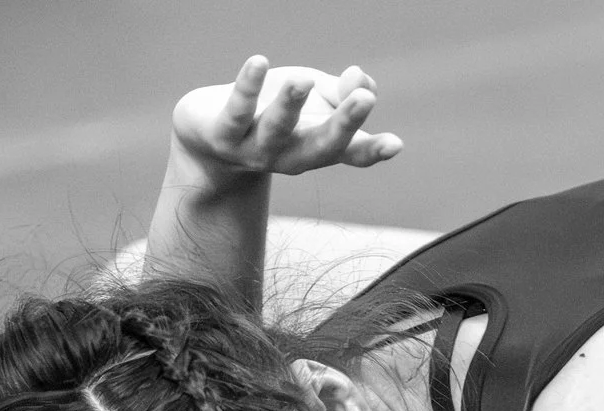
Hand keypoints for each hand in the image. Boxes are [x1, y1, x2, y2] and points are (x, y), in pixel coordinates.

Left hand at [171, 56, 402, 179]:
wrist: (208, 133)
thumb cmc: (270, 111)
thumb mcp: (313, 98)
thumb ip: (342, 91)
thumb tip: (361, 80)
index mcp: (318, 148)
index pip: (352, 153)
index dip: (373, 150)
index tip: (395, 143)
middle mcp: (291, 156)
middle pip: (321, 145)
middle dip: (344, 123)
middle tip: (365, 99)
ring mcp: (256, 149)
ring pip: (277, 130)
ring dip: (290, 106)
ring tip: (304, 81)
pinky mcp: (223, 134)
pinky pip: (236, 111)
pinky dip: (248, 87)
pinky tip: (257, 61)